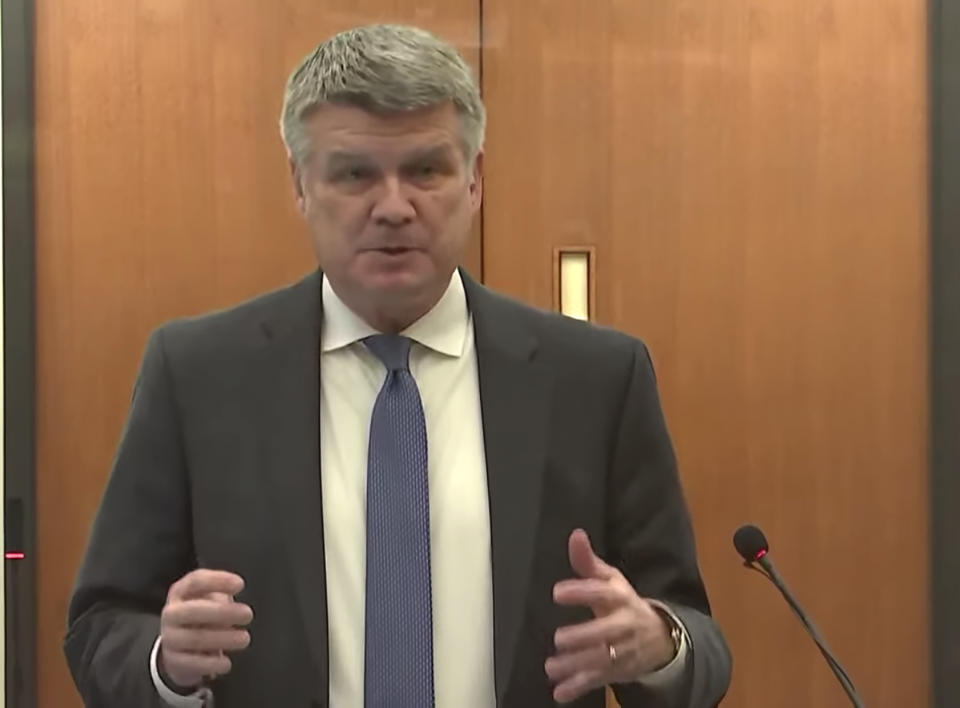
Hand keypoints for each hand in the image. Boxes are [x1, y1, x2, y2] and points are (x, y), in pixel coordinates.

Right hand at [159, 569, 253, 689]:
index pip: (196, 581)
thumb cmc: (201, 616)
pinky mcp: (173, 661)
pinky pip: (192, 663)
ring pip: (195, 638)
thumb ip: (220, 595)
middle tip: (248, 614)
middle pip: (194, 610)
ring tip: (244, 639)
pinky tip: (227, 663)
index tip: (240, 584)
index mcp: (181, 592)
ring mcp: (170, 637)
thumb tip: (234, 599)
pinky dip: (211, 663)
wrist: (178, 647)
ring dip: (222, 639)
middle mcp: (171, 613)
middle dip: (223, 612)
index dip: (217, 581)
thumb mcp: (208, 599)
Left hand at [545, 529, 675, 702]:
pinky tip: (560, 693)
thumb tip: (575, 534)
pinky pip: (598, 681)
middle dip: (583, 637)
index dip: (581, 592)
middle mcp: (623, 626)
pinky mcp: (617, 672)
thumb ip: (588, 562)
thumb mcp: (611, 580)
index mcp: (620, 598)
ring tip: (551, 667)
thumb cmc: (625, 603)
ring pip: (600, 660)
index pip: (602, 593)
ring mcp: (622, 651)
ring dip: (575, 666)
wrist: (662, 638)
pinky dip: (579, 688)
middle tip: (558, 638)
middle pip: (605, 633)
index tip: (557, 592)